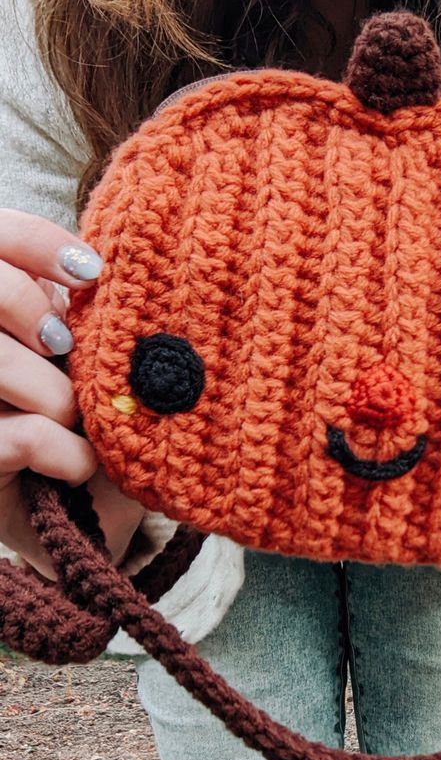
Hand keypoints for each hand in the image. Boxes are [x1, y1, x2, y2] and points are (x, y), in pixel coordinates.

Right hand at [0, 208, 143, 577]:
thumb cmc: (109, 426)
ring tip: (82, 423)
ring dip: (58, 395)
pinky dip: (63, 451)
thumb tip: (110, 268)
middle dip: (34, 310)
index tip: (91, 273)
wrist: (94, 517)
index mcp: (2, 314)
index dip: (35, 241)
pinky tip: (79, 466)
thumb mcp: (109, 362)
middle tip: (67, 350)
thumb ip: (99, 313)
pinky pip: (18, 435)